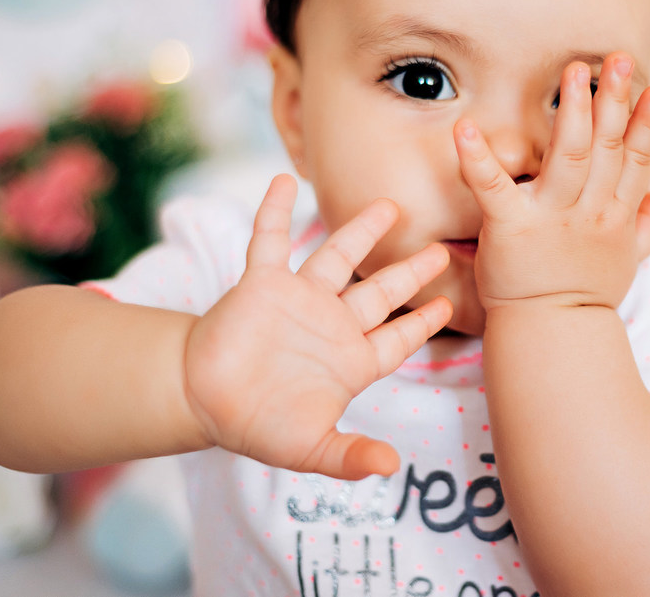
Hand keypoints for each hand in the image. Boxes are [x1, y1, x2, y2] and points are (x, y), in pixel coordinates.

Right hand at [183, 174, 451, 479]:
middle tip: (442, 249)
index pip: (397, 338)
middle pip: (381, 291)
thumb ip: (350, 456)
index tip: (448, 304)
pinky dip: (275, 212)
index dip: (422, 323)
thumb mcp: (310, 448)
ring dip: (361, 230)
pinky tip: (283, 182)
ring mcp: (298, 299)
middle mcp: (331, 323)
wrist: (200, 401)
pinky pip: (270, 240)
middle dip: (411, 271)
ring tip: (389, 204)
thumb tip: (393, 469)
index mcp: (350, 360)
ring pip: (337, 257)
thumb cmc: (257, 425)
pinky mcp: (261, 284)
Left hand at [454, 53, 649, 311]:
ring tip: (575, 71)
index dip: (649, 124)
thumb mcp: (628, 261)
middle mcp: (589, 212)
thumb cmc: (585, 295)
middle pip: (607, 147)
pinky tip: (466, 128)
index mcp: (616, 215)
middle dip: (613, 100)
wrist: (550, 335)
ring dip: (573, 111)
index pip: (637, 161)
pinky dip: (478, 158)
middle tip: (615, 58)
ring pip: (569, 155)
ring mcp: (550, 218)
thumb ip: (649, 224)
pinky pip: (493, 188)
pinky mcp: (508, 228)